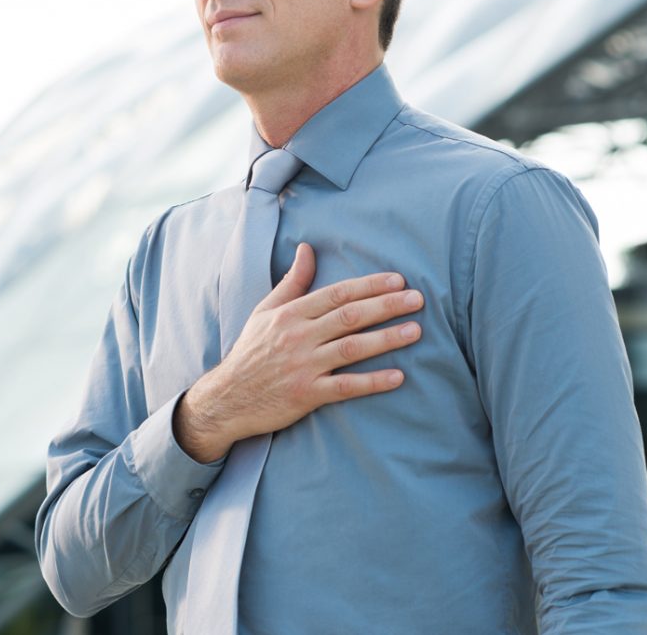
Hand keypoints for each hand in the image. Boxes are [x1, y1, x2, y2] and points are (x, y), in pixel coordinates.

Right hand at [174, 242, 422, 461]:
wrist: (228, 397)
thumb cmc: (252, 350)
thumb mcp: (265, 311)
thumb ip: (292, 281)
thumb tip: (306, 248)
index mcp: (290, 313)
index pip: (336, 293)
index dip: (369, 286)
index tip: (397, 280)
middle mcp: (298, 336)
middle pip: (349, 316)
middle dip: (386, 305)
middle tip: (417, 299)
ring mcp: (303, 366)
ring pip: (351, 348)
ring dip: (386, 339)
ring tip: (416, 330)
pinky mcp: (306, 395)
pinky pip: (345, 387)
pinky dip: (372, 382)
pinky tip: (397, 376)